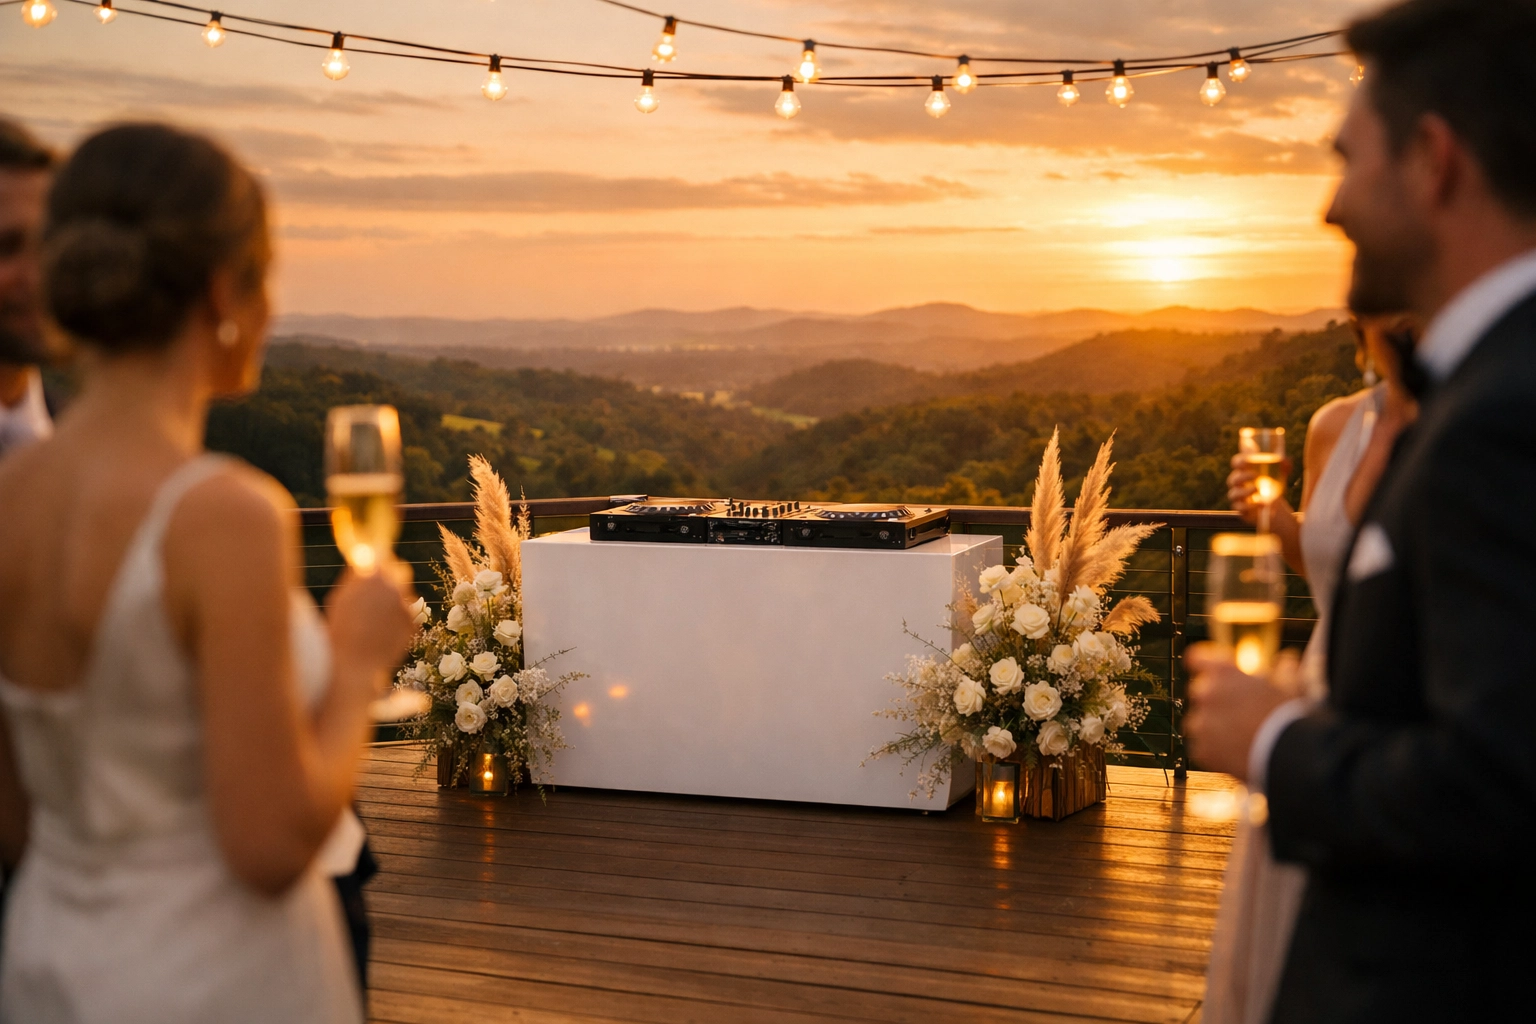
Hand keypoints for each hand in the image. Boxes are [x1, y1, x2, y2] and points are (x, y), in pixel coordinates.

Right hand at [326, 566, 416, 684]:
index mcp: (372, 576)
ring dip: (395, 602)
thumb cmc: (340, 631)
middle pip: (400, 571)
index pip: (383, 555)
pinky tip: (384, 634)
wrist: (353, 664)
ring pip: (405, 594)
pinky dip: (399, 621)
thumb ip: (356, 576)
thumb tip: (365, 558)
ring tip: (375, 622)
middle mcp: (393, 586)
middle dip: (392, 579)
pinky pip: (408, 615)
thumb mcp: (340, 598)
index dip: (379, 562)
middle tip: (379, 593)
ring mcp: (405, 605)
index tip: (376, 567)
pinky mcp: (413, 622)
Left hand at [1184, 644, 1298, 779]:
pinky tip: (1237, 753)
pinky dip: (1215, 751)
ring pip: (1199, 722)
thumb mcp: (1288, 686)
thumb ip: (1282, 671)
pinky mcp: (1201, 749)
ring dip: (1213, 727)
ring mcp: (1200, 722)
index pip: (1196, 658)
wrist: (1290, 754)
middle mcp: (1205, 692)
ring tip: (1241, 737)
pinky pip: (1202, 747)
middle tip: (1239, 713)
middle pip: (1200, 692)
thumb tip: (1287, 661)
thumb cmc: (1289, 716)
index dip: (1203, 665)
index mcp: (1223, 671)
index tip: (1210, 673)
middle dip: (1215, 701)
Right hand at [1227, 453, 1293, 524]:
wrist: (1274, 504)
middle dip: (1243, 476)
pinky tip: (1261, 504)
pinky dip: (1249, 506)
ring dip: (1244, 491)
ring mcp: (1238, 497)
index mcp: (1244, 470)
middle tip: (1255, 475)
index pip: (1236, 462)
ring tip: (1257, 489)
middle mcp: (1238, 484)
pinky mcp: (1241, 509)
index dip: (1240, 460)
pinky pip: (1240, 507)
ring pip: (1234, 494)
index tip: (1247, 460)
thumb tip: (1284, 460)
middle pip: (1233, 479)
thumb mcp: (1281, 473)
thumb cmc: (1273, 483)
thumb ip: (1284, 464)